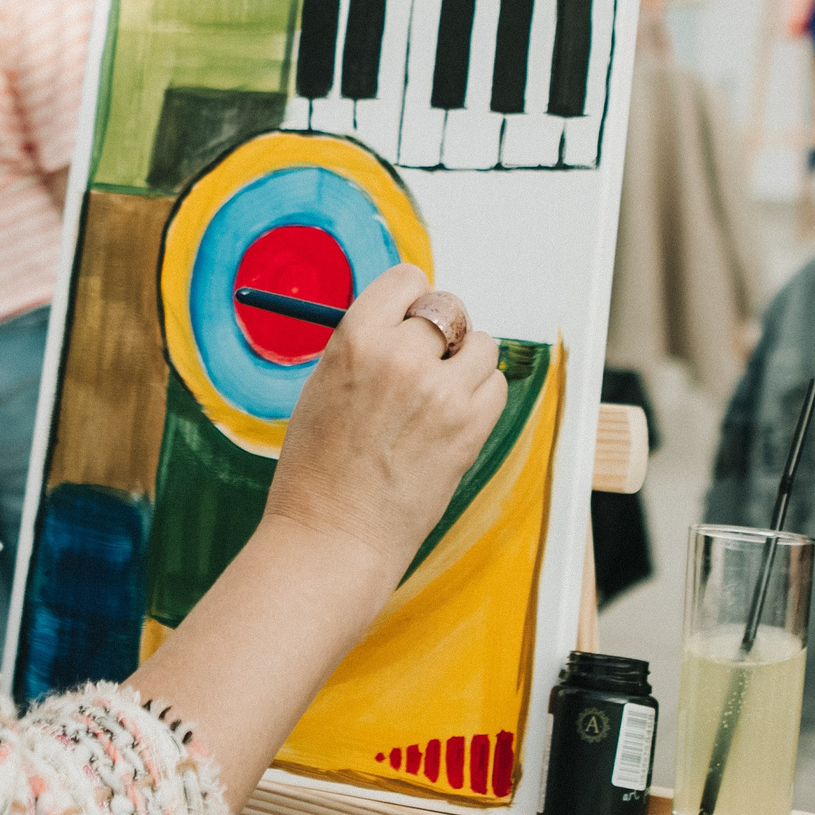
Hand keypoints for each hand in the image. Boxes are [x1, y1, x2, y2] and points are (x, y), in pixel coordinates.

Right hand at [264, 264, 505, 577]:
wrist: (332, 534)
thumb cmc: (318, 466)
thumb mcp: (325, 385)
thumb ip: (368, 346)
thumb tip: (412, 320)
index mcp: (355, 339)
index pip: (408, 280)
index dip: (411, 300)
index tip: (408, 321)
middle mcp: (400, 356)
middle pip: (449, 308)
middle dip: (441, 332)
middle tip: (426, 364)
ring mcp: (440, 392)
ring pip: (481, 344)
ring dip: (466, 362)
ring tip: (439, 395)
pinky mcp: (468, 428)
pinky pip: (496, 385)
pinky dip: (480, 396)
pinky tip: (452, 419)